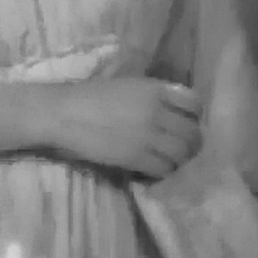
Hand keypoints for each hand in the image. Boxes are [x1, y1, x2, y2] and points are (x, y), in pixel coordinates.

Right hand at [47, 78, 202, 179]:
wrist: (63, 113)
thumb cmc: (90, 96)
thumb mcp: (127, 85)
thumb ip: (153, 95)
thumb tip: (173, 112)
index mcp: (155, 89)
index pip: (194, 103)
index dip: (194, 115)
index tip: (185, 121)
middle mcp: (157, 111)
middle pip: (193, 133)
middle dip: (191, 142)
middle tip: (180, 147)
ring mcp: (148, 136)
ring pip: (182, 154)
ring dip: (179, 159)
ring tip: (167, 159)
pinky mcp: (137, 158)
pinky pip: (164, 169)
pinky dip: (162, 171)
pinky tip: (152, 168)